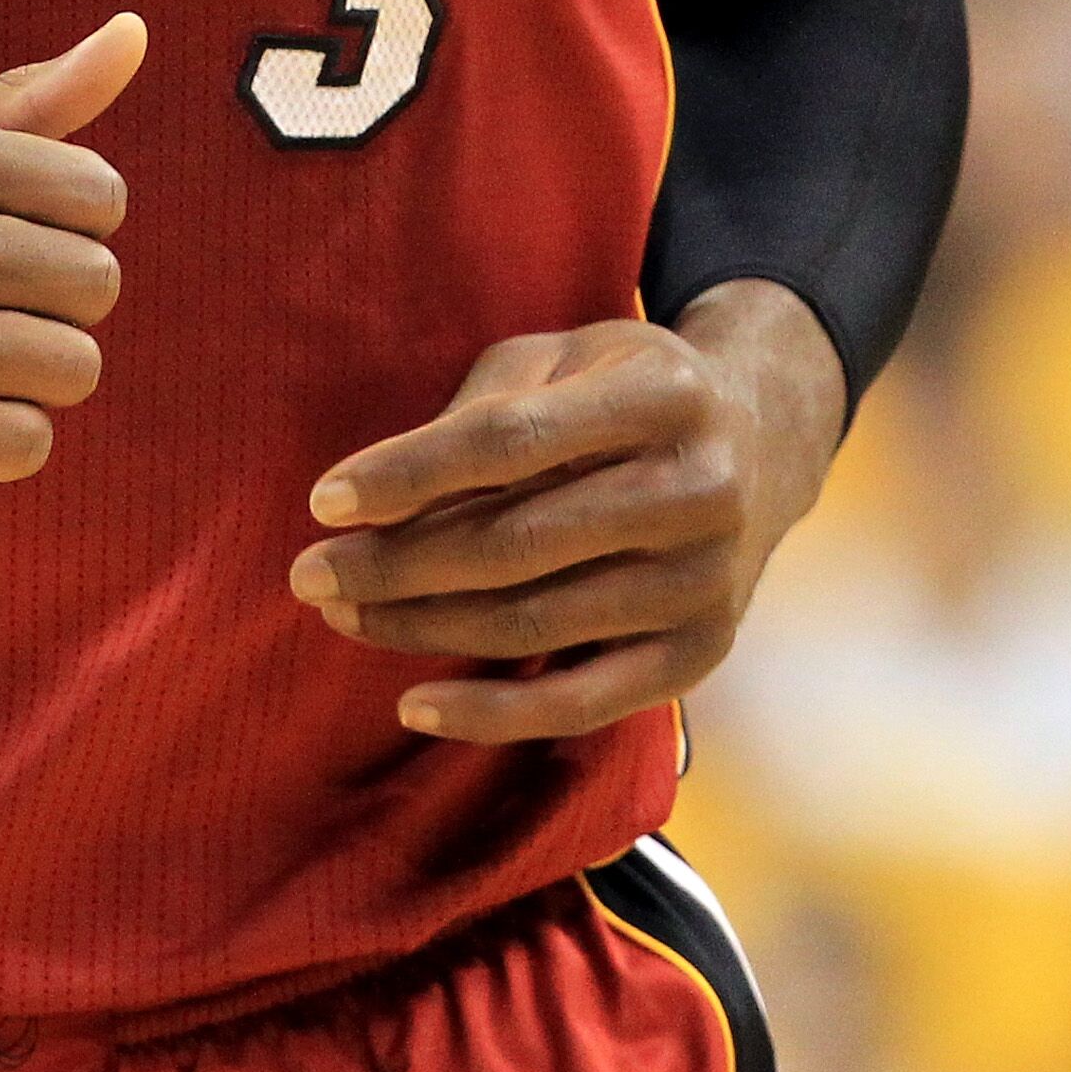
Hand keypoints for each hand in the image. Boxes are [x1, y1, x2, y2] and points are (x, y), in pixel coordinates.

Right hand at [0, 15, 142, 483]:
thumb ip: (24, 98)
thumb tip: (136, 33)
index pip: (99, 196)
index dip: (68, 232)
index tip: (5, 245)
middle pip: (96, 286)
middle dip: (54, 309)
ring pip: (70, 368)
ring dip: (31, 381)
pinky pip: (22, 444)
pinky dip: (0, 442)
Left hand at [288, 283, 846, 741]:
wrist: (761, 443)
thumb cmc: (622, 392)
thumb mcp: (565, 357)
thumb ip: (483, 411)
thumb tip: (375, 500)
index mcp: (666, 394)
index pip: (511, 441)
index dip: (409, 474)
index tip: (324, 501)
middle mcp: (701, 490)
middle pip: (516, 542)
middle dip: (396, 564)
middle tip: (309, 574)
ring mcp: (706, 581)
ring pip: (535, 622)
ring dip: (422, 628)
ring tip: (346, 614)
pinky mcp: (701, 653)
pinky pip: (582, 703)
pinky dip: (492, 714)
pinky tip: (415, 704)